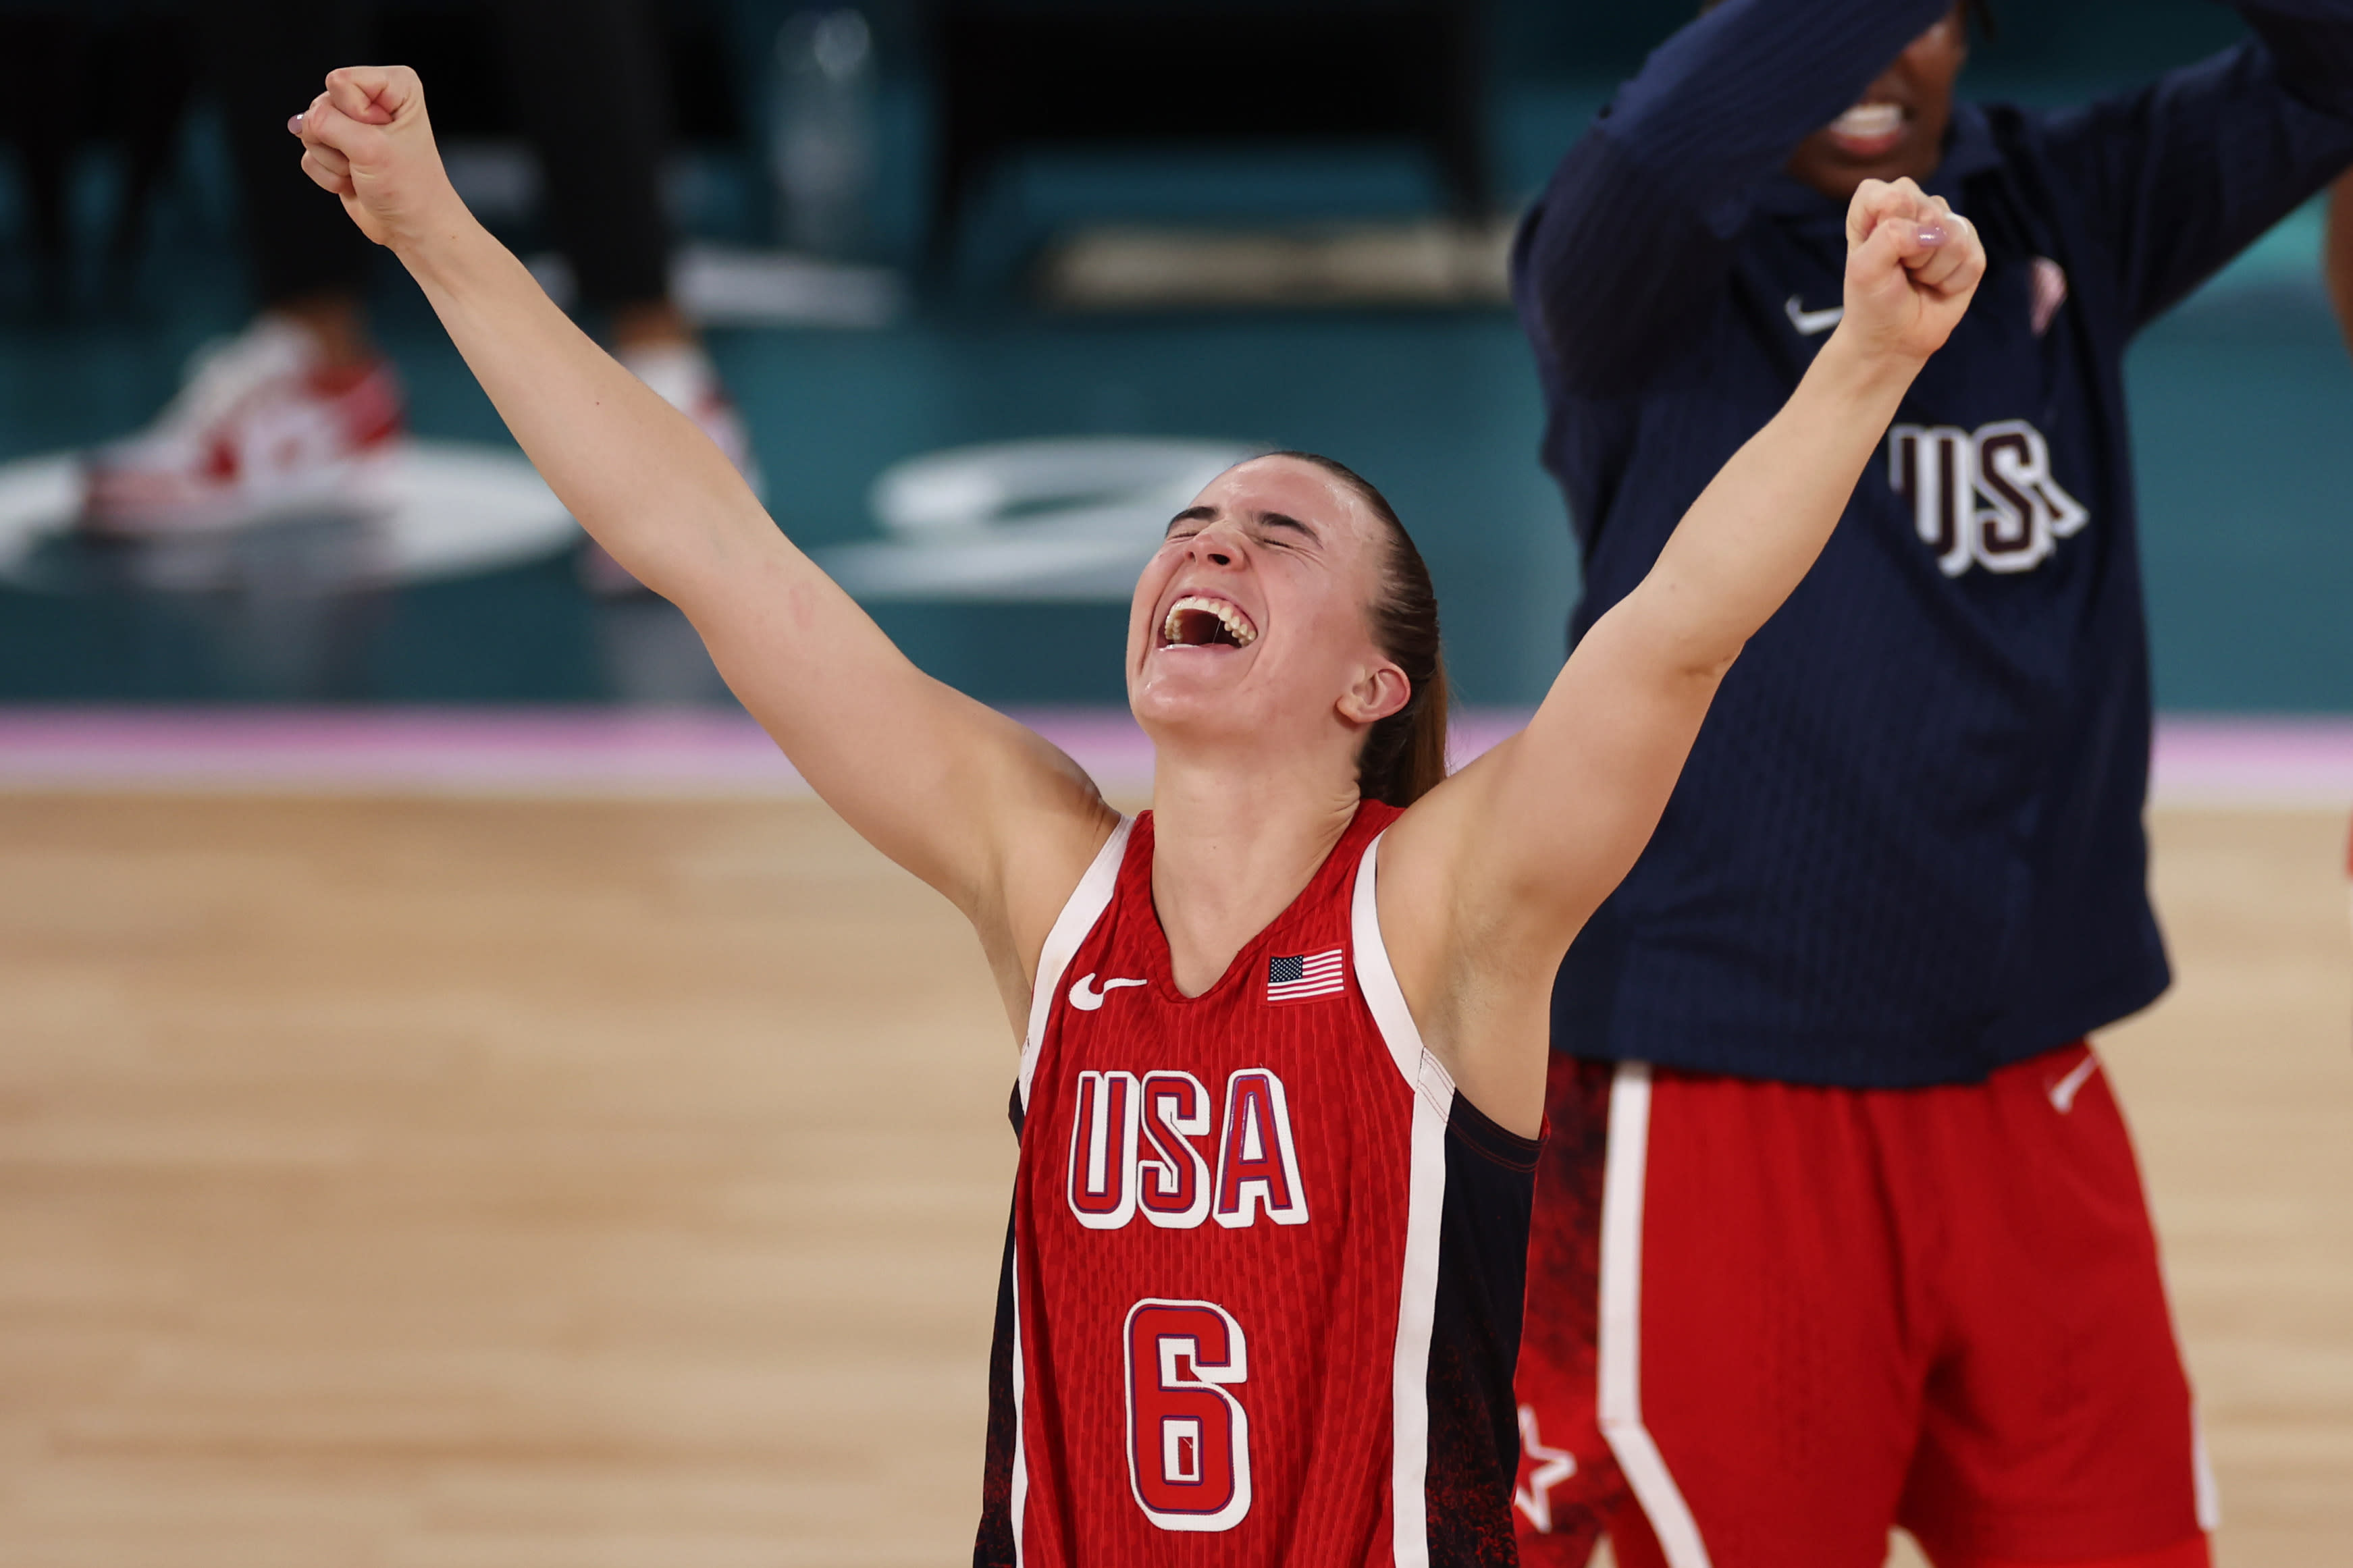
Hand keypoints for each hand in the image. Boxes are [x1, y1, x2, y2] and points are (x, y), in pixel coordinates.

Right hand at [288, 66, 462, 251]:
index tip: (383, 137)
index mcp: (395, 85)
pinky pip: (310, 154)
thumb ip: (327, 123)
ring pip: (311, 129)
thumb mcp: (369, 147)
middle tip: (370, 158)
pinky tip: (354, 181)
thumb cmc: (409, 188)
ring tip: (364, 171)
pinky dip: (329, 174)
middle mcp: (373, 99)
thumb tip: (299, 121)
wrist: (413, 228)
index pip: (340, 81)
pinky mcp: (337, 148)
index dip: (355, 114)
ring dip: (334, 160)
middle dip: (340, 140)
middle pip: (322, 105)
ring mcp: (352, 125)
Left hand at [1836, 176, 1984, 362]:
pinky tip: (1938, 287)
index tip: (1878, 254)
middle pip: (1929, 212)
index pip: (1894, 194)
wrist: (1894, 338)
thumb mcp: (1865, 270)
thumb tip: (1933, 231)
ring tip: (1918, 279)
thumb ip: (1890, 238)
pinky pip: (1972, 258)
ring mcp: (1945, 224)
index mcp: (1878, 202)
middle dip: (1914, 253)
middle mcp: (1915, 205)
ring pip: (1953, 236)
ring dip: (1933, 270)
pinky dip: (1952, 282)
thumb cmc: (1873, 300)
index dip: (1890, 227)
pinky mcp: (1971, 247)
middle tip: (1901, 271)